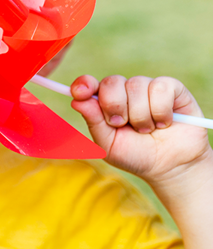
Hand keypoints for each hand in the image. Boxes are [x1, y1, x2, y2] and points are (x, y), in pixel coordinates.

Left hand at [71, 75, 211, 184]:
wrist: (171, 166)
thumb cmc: (136, 155)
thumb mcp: (109, 144)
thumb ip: (94, 122)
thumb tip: (77, 101)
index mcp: (105, 103)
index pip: (90, 84)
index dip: (83, 84)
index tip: (80, 93)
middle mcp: (125, 92)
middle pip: (111, 82)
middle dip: (114, 106)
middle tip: (122, 125)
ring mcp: (148, 88)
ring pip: (136, 85)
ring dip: (140, 115)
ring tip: (147, 130)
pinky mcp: (172, 88)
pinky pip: (160, 87)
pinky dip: (160, 110)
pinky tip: (164, 123)